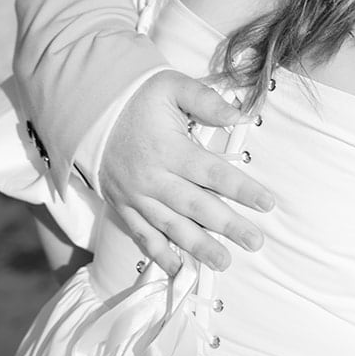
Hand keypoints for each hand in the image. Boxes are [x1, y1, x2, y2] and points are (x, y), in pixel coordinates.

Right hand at [100, 70, 273, 272]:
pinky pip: (142, 234)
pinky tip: (178, 268)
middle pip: (196, 206)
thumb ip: (205, 100)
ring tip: (223, 262)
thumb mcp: (171, 87)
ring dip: (198, 246)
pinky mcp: (123, 206)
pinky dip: (159, 253)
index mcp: (168, 148)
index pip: (212, 172)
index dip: (241, 189)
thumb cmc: (137, 99)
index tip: (267, 203)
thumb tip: (242, 115)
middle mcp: (152, 177)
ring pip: (171, 226)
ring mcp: (136, 196)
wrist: (88, 112)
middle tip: (255, 242)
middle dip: (227, 225)